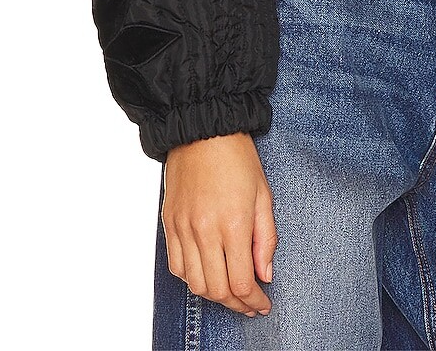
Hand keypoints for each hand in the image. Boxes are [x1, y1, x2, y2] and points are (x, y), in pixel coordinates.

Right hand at [160, 133, 276, 316]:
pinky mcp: (169, 224)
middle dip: (236, 305)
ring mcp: (183, 229)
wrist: (203, 130)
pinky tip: (206, 274)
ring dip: (214, 295)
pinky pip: (176, 267)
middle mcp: (205, 230)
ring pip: (195, 284)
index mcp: (234, 224)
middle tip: (250, 304)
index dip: (254, 301)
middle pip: (218, 290)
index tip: (263, 304)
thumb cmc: (237, 157)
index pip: (242, 282)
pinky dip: (191, 279)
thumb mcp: (264, 195)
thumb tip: (265, 274)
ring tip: (230, 292)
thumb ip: (266, 239)